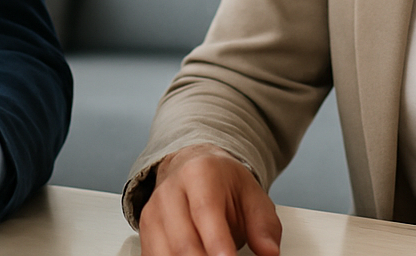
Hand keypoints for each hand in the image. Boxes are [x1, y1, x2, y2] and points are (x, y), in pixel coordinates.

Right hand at [139, 144, 280, 255]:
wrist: (192, 168)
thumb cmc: (223, 184)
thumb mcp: (253, 196)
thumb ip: (263, 226)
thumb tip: (269, 252)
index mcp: (199, 174)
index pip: (205, 211)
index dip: (217, 242)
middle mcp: (170, 191)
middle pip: (183, 241)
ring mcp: (154, 212)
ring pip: (165, 254)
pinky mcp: (145, 233)